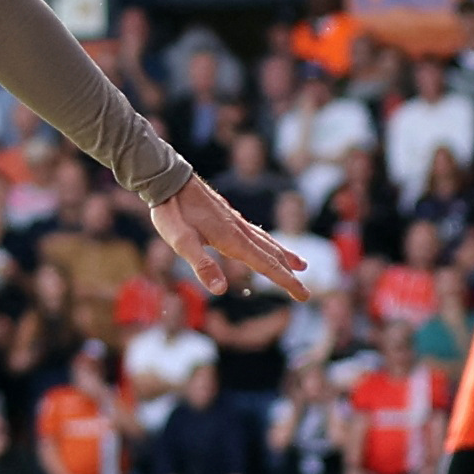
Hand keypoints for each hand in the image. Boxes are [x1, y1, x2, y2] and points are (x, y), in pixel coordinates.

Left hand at [148, 181, 311, 300]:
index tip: (304, 295)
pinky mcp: (228, 216)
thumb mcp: (181, 242)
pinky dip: (269, 242)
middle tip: (304, 292)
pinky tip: (266, 243)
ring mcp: (235, 221)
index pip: (266, 264)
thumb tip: (220, 290)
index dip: (286, 281)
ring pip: (266, 241)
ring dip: (284, 256)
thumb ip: (201, 265)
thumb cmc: (173, 212)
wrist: (169, 179)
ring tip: (300, 265)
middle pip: (271, 254)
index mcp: (233, 239)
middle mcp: (239, 230)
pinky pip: (256, 232)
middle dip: (289, 274)